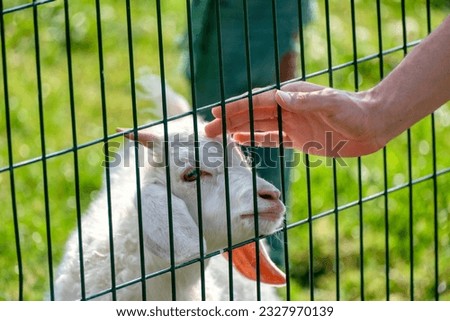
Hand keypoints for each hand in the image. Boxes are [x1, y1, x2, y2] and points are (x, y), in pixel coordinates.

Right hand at [205, 81, 383, 156]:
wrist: (371, 125)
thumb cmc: (354, 112)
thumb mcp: (332, 104)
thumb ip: (306, 101)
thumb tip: (278, 96)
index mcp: (291, 96)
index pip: (257, 101)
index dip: (236, 107)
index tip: (216, 111)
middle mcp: (287, 108)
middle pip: (252, 115)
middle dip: (229, 121)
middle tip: (208, 130)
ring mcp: (291, 123)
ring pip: (258, 127)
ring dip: (238, 131)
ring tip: (218, 137)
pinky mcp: (298, 138)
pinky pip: (271, 138)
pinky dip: (255, 140)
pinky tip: (241, 142)